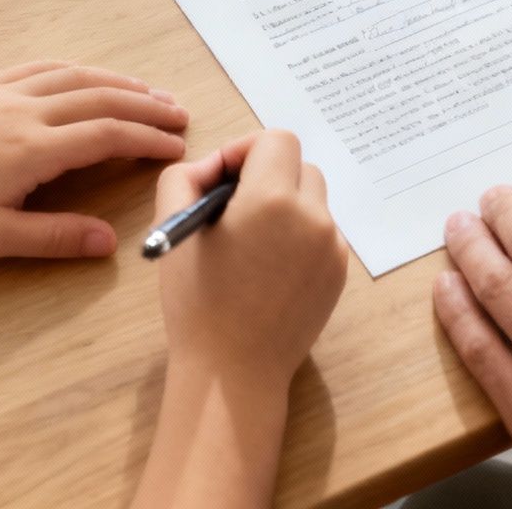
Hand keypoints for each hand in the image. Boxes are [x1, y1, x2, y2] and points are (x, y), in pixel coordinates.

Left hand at [0, 60, 189, 257]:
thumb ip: (54, 238)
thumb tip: (108, 243)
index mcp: (32, 149)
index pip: (107, 135)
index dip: (148, 139)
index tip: (176, 147)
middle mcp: (25, 112)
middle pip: (102, 99)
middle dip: (147, 106)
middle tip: (180, 116)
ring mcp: (4, 94)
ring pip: (76, 76)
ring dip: (119, 82)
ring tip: (150, 92)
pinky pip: (42, 68)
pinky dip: (77, 70)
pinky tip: (90, 76)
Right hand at [154, 132, 347, 392]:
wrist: (232, 372)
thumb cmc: (197, 301)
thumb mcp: (172, 228)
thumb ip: (186, 177)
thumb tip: (212, 168)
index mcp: (273, 198)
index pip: (276, 139)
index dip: (245, 150)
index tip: (223, 179)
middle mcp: (313, 216)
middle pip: (299, 166)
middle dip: (266, 176)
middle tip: (233, 208)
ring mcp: (333, 246)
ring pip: (313, 199)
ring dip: (285, 205)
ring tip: (251, 241)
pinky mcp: (339, 273)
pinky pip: (322, 233)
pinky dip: (298, 236)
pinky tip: (269, 268)